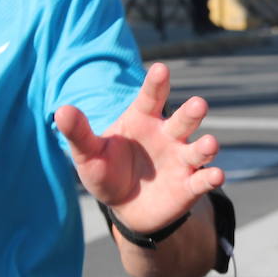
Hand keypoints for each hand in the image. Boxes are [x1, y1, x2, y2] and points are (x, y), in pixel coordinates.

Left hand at [54, 62, 223, 232]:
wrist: (125, 207)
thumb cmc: (107, 171)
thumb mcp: (88, 153)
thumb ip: (79, 133)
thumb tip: (61, 110)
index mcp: (143, 120)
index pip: (151, 97)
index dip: (157, 83)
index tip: (160, 69)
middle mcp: (168, 135)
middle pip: (183, 120)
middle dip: (192, 112)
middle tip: (198, 104)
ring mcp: (181, 160)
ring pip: (198, 149)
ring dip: (206, 146)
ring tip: (209, 145)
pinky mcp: (190, 185)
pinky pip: (203, 179)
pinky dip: (212, 177)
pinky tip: (216, 175)